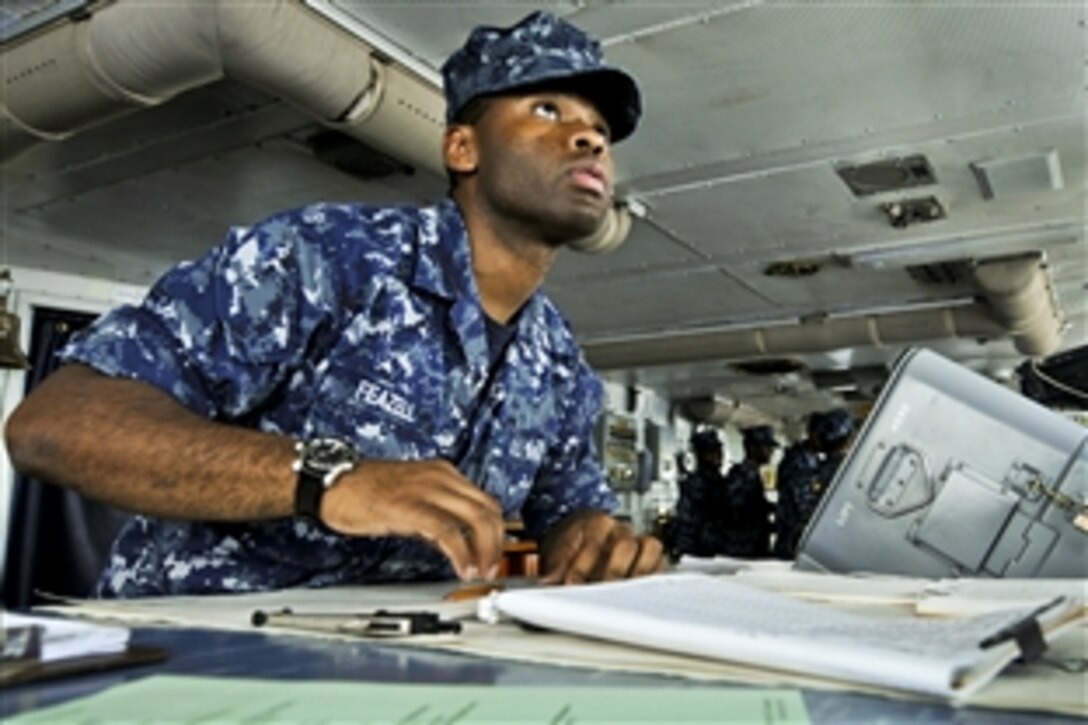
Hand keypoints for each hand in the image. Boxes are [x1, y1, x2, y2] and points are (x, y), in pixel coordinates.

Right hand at [319, 459, 503, 580]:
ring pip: (475, 518)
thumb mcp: (411, 495)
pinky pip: (447, 531)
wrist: (331, 482)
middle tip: (492, 568)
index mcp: (443, 472)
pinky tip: (462, 567)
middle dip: (497, 543)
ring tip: (480, 572)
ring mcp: (425, 490)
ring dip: (484, 550)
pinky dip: (461, 553)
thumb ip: (435, 511)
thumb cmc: (364, 490)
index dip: (497, 531)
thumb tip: (456, 538)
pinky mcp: (408, 507)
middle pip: (488, 509)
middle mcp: (440, 477)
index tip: (494, 554)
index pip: (485, 500)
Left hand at [539, 510, 665, 584]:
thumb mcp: (557, 551)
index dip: (582, 567)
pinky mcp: (652, 556)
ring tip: (625, 597)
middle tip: (601, 592)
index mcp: (596, 522)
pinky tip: (641, 595)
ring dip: (637, 573)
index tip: (571, 584)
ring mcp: (639, 540)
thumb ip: (554, 567)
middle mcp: (621, 528)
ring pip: (650, 548)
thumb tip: (548, 582)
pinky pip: (661, 562)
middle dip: (613, 570)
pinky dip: (653, 577)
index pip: (593, 543)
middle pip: (625, 544)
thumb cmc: (571, 544)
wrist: (581, 537)